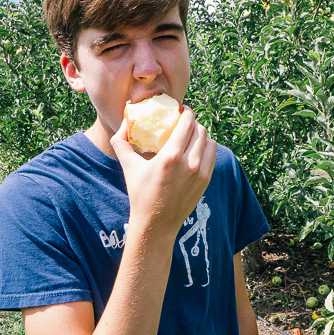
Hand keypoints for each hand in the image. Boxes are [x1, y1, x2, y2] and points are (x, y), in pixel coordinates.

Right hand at [111, 105, 216, 237]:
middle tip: (185, 123)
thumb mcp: (128, 166)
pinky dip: (206, 149)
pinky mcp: (206, 181)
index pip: (187, 123)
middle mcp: (189, 163)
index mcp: (170, 156)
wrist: (157, 223)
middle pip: (200, 130)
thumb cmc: (140, 194)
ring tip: (192, 137)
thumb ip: (120, 142)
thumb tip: (122, 124)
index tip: (182, 110)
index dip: (187, 112)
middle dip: (193, 123)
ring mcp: (200, 173)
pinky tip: (197, 150)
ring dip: (202, 136)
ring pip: (210, 142)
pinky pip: (212, 156)